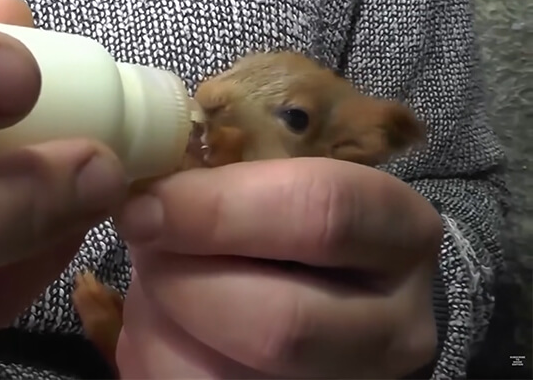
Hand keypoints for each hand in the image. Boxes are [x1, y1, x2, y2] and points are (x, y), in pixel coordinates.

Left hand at [115, 158, 441, 378]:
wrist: (322, 306)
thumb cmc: (288, 231)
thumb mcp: (278, 184)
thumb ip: (227, 181)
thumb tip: (142, 196)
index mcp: (400, 235)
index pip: (321, 214)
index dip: (216, 209)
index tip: (144, 204)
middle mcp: (395, 330)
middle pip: (279, 324)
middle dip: (182, 282)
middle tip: (144, 248)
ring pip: (226, 379)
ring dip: (159, 325)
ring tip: (156, 287)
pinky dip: (154, 358)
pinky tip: (162, 327)